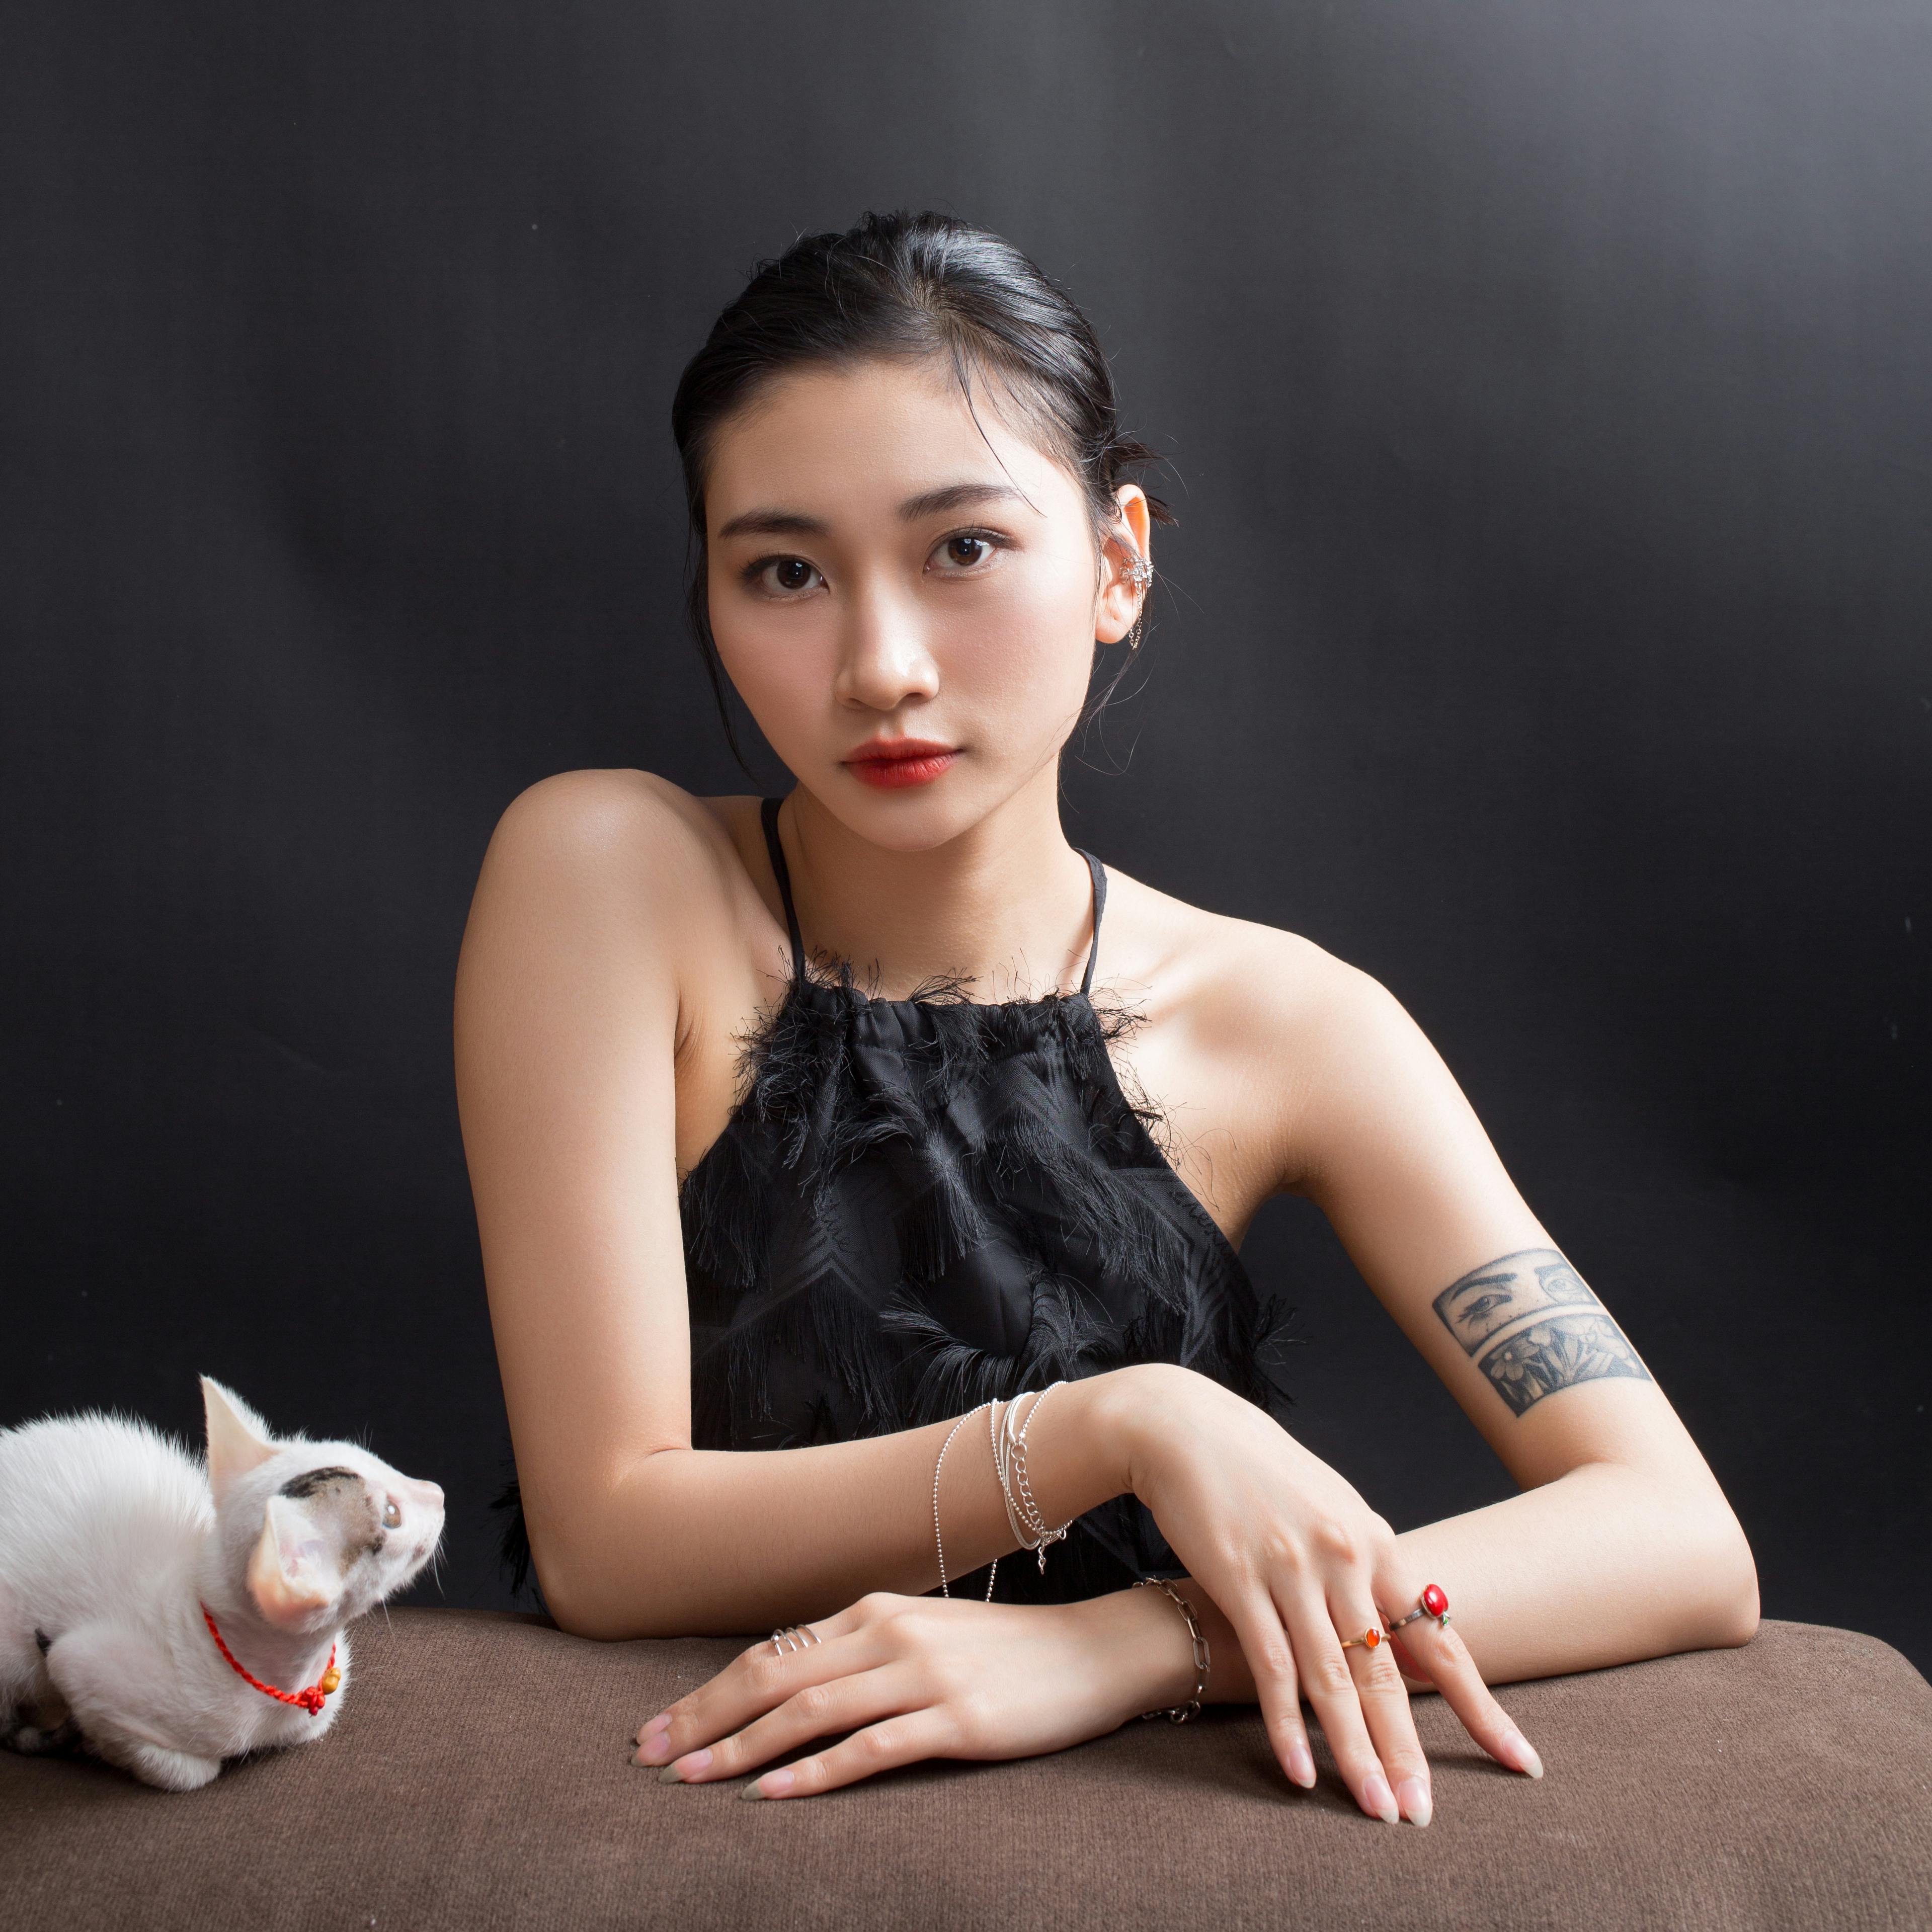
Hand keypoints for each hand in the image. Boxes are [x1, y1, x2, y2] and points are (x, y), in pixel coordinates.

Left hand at [630, 1587, 1196, 1799]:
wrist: (1095, 1652)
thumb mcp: (924, 1637)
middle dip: (704, 1718)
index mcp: (875, 1611)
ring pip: (810, 1711)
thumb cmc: (1005, 1653)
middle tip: (648, 1756)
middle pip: (775, 1677)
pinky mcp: (957, 1721)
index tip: (658, 1727)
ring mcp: (923, 1676)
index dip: (709, 1691)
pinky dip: (815, 1771)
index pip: (772, 1653)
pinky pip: (871, 1748)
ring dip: (741, 1746)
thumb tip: (791, 1684)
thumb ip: (861, 1654)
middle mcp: (889, 1634)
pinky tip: (774, 1793)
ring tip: (690, 1779)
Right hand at [1121, 1364, 1543, 1823]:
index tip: (1518, 1759)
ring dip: (1355, 1752)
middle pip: (1387, 1672)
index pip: (1439, 1639)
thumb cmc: (1260, 1471)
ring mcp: (1292, 1569)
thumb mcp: (1331, 1507)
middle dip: (1409, 1750)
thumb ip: (1366, 1566)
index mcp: (1374, 1541)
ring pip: (1333, 1679)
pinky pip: (1271, 1666)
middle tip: (1423, 1814)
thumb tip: (1405, 1626)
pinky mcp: (1240, 1579)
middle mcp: (1343, 1557)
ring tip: (1377, 1809)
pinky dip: (1286, 1724)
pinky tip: (1300, 1771)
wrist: (1185, 1428)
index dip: (1480, 1704)